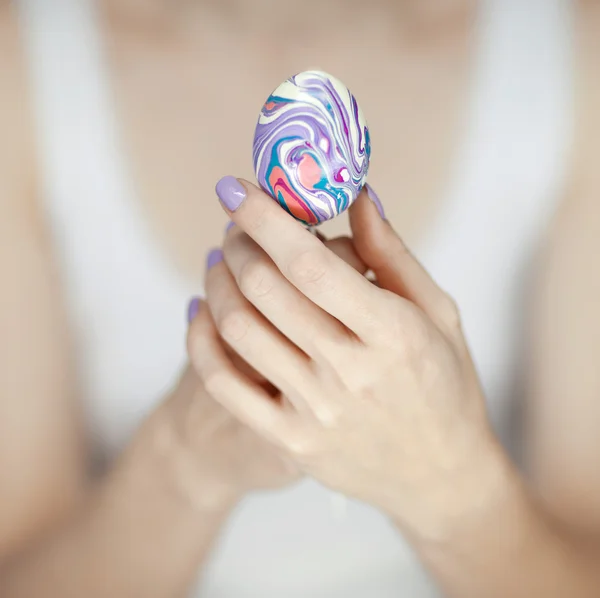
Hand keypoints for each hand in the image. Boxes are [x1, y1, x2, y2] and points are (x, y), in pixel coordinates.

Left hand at [189, 178, 502, 538]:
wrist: (439, 475)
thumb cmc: (446, 384)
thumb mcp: (437, 313)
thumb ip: (392, 254)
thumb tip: (356, 195)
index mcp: (393, 333)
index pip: (311, 264)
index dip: (265, 218)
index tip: (238, 188)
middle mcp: (349, 373)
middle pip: (265, 289)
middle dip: (238, 241)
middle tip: (237, 224)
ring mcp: (315, 412)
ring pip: (237, 329)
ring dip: (217, 281)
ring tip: (221, 261)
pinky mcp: (289, 442)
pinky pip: (224, 384)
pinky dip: (200, 338)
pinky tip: (202, 310)